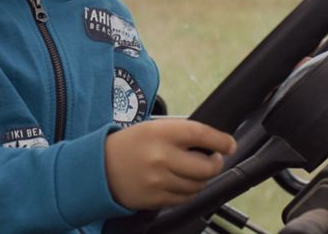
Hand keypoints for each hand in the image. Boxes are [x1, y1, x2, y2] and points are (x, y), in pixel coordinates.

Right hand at [104, 119, 236, 209]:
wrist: (98, 168)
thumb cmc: (128, 145)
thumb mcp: (151, 128)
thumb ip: (179, 133)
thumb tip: (212, 143)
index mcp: (160, 133)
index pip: (200, 134)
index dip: (220, 140)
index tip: (229, 144)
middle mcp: (161, 157)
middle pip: (206, 166)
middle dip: (215, 163)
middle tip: (213, 159)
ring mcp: (159, 181)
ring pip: (198, 185)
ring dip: (202, 179)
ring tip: (193, 171)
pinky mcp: (156, 199)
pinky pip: (185, 198)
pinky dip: (189, 191)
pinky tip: (181, 182)